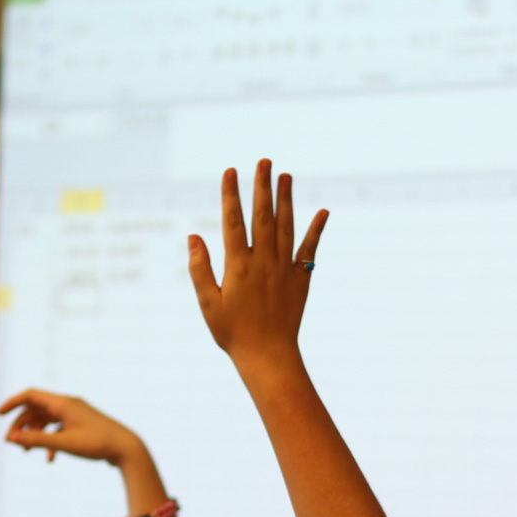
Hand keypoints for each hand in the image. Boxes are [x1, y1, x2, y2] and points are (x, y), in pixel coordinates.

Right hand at [0, 389, 141, 465]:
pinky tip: (49, 460)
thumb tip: (13, 438)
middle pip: (36, 409)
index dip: (12, 403)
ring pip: (46, 421)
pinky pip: (59, 430)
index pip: (31, 395)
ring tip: (25, 451)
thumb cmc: (98, 443)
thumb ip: (38, 440)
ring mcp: (76, 415)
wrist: (127, 449)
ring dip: (34, 434)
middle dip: (21, 425)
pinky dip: (50, 442)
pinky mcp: (82, 427)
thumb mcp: (64, 443)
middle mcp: (69, 405)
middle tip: (11, 443)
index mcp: (64, 403)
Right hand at [189, 159, 328, 365]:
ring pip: (286, 226)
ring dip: (286, 199)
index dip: (231, 194)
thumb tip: (193, 237)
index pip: (233, 221)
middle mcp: (263, 261)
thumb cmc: (232, 333)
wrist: (268, 356)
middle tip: (264, 161)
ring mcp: (284, 268)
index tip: (231, 171)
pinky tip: (323, 212)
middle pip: (263, 215)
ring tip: (285, 176)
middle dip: (262, 186)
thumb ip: (200, 269)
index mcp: (238, 265)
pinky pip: (309, 250)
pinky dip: (316, 230)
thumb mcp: (208, 303)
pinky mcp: (300, 279)